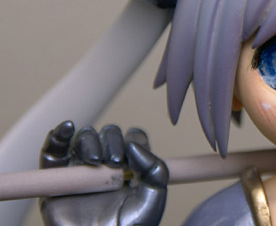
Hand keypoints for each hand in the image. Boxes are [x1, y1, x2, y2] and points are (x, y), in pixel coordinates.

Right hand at [39, 121, 167, 225]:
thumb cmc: (131, 225)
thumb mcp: (154, 195)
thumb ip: (154, 167)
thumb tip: (132, 144)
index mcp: (132, 166)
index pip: (133, 138)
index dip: (133, 139)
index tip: (132, 153)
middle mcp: (107, 163)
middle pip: (108, 134)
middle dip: (112, 140)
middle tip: (114, 162)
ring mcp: (82, 168)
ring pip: (84, 138)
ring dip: (89, 140)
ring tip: (95, 161)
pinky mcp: (57, 177)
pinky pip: (53, 152)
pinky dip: (58, 136)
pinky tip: (67, 128)